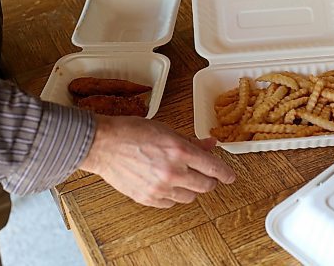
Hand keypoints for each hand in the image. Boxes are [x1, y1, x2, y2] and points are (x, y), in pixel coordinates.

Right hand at [80, 115, 235, 207]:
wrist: (103, 144)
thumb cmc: (132, 132)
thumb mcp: (166, 130)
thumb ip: (191, 141)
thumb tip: (210, 144)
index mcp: (180, 151)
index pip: (213, 168)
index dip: (226, 174)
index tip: (230, 177)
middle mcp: (173, 172)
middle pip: (205, 186)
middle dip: (209, 181)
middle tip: (206, 176)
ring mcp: (160, 187)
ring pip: (190, 197)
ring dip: (191, 188)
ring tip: (182, 178)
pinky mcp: (148, 198)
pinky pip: (171, 203)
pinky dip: (173, 195)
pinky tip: (167, 184)